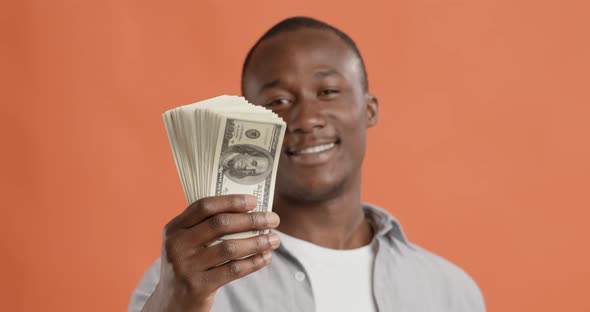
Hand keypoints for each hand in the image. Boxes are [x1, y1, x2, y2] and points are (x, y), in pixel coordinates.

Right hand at [141, 194, 280, 311]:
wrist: (171, 305)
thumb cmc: (187, 267)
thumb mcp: (185, 244)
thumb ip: (206, 228)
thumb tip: (249, 212)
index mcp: (174, 228)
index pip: (204, 206)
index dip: (231, 201)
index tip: (254, 201)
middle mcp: (176, 245)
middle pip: (221, 224)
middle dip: (252, 219)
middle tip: (273, 218)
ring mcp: (186, 266)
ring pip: (230, 248)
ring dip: (257, 242)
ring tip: (274, 239)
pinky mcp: (198, 286)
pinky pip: (233, 270)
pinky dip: (253, 262)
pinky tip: (265, 257)